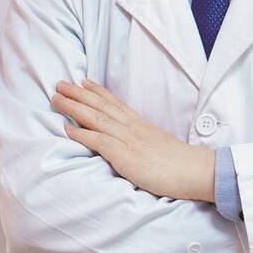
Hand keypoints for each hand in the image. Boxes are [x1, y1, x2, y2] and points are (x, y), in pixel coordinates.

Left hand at [51, 79, 214, 202]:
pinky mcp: (126, 156)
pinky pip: (100, 141)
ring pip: (97, 118)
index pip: (116, 103)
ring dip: (74, 107)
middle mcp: (133, 128)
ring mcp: (129, 140)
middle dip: (78, 94)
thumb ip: (144, 142)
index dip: (98, 92)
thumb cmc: (180, 164)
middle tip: (60, 83)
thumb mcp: (160, 146)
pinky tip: (68, 128)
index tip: (84, 81)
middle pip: (101, 106)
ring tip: (57, 98)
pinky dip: (83, 134)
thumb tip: (134, 144)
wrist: (195, 171)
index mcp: (141, 125)